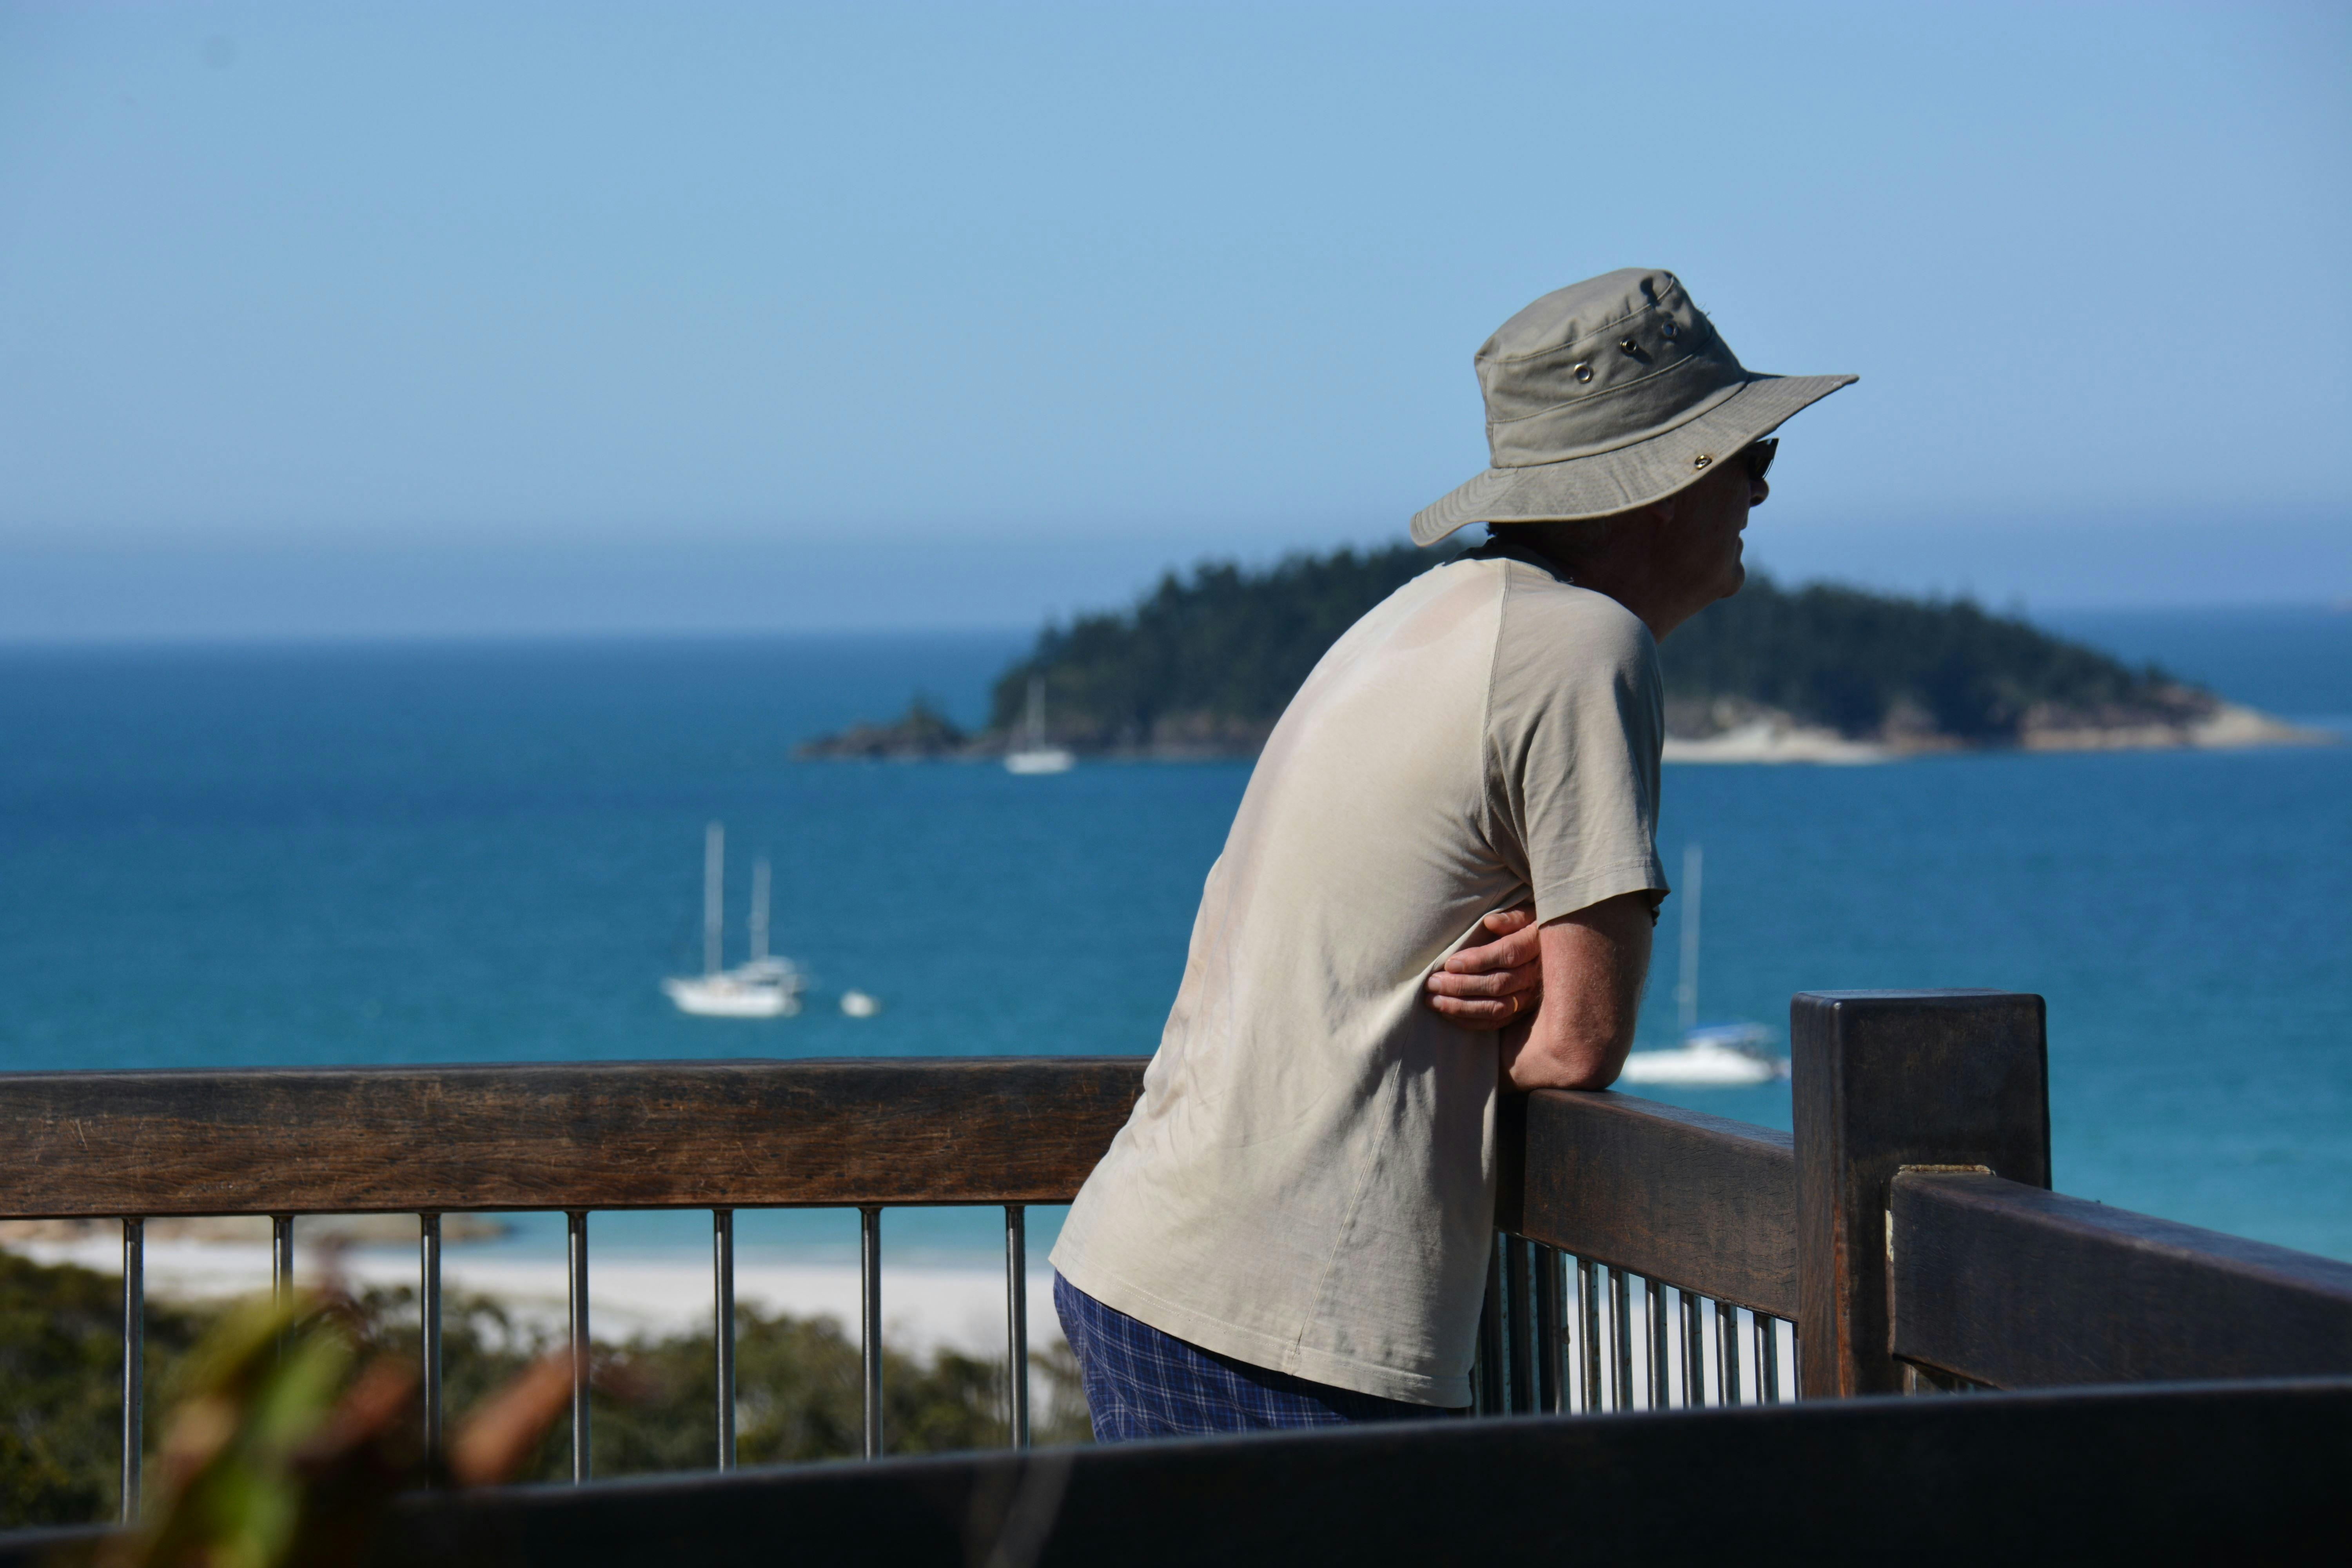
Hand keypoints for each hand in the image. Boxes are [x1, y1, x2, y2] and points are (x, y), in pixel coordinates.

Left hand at [1424, 906, 1542, 1030]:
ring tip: (1434, 1000)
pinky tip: (1448, 1014)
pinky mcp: (1522, 1011)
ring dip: (1461, 1007)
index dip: (1478, 960)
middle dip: (1461, 986)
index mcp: (1535, 945)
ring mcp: (1529, 996)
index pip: (1507, 955)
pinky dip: (1471, 1021)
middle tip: (1433, 982)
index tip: (1450, 963)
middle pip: (1498, 984)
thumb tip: (1491, 922)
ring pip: (1496, 1007)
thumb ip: (1511, 917)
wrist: (1555, 951)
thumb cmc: (1531, 926)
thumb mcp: (1528, 913)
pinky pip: (1497, 1022)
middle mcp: (1534, 974)